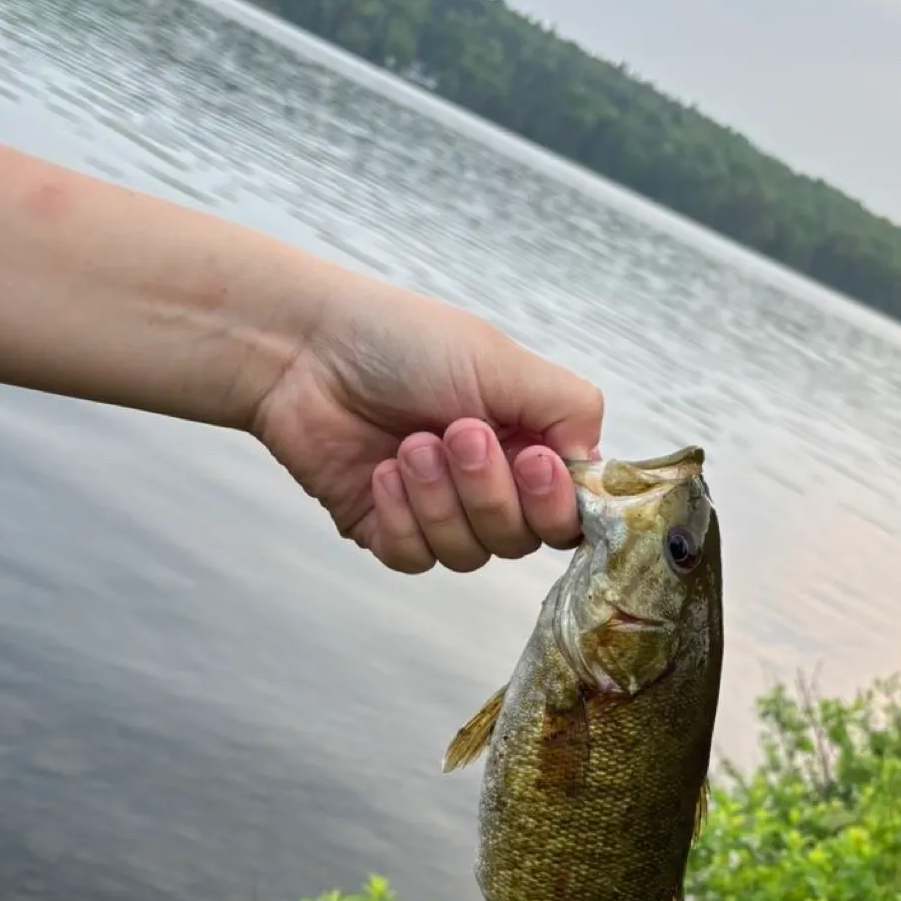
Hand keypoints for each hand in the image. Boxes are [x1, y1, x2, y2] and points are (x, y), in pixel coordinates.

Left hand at [252, 274, 603, 573]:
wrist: (304, 350)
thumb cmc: (402, 342)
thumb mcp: (504, 362)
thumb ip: (571, 409)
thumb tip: (595, 469)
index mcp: (528, 442)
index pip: (569, 510)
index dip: (555, 502)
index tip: (534, 462)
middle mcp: (490, 483)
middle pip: (521, 539)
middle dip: (488, 490)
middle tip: (456, 433)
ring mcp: (439, 511)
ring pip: (469, 554)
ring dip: (439, 499)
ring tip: (409, 445)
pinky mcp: (387, 530)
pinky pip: (415, 559)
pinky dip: (401, 518)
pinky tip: (380, 472)